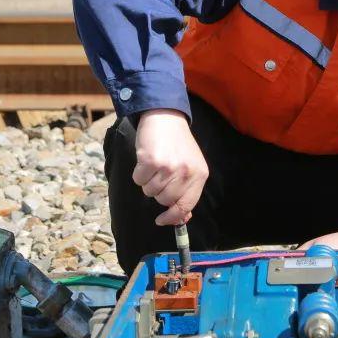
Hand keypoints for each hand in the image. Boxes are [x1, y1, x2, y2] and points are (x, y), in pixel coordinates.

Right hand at [133, 109, 208, 225]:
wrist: (166, 117)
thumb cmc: (178, 144)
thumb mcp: (190, 166)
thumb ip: (187, 191)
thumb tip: (182, 219)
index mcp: (199, 175)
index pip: (186, 206)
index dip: (173, 217)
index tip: (162, 220)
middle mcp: (185, 173)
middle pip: (165, 200)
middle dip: (158, 193)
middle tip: (160, 176)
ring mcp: (168, 167)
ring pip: (150, 191)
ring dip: (148, 182)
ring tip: (155, 165)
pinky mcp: (150, 161)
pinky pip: (138, 180)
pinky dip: (139, 173)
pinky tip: (146, 160)